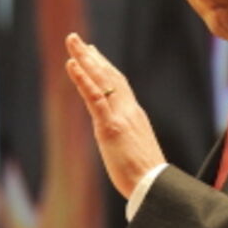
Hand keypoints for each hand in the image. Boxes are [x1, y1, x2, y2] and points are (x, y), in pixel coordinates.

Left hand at [64, 33, 166, 198]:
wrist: (155, 188)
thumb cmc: (147, 178)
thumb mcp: (135, 150)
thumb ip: (127, 138)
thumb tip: (118, 139)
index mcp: (134, 116)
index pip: (118, 85)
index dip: (104, 67)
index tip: (93, 52)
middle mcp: (129, 110)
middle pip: (109, 75)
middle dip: (91, 56)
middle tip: (76, 39)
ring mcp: (120, 116)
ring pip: (101, 80)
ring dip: (84, 58)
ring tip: (72, 41)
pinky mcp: (111, 127)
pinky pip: (94, 98)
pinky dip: (82, 79)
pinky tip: (71, 65)